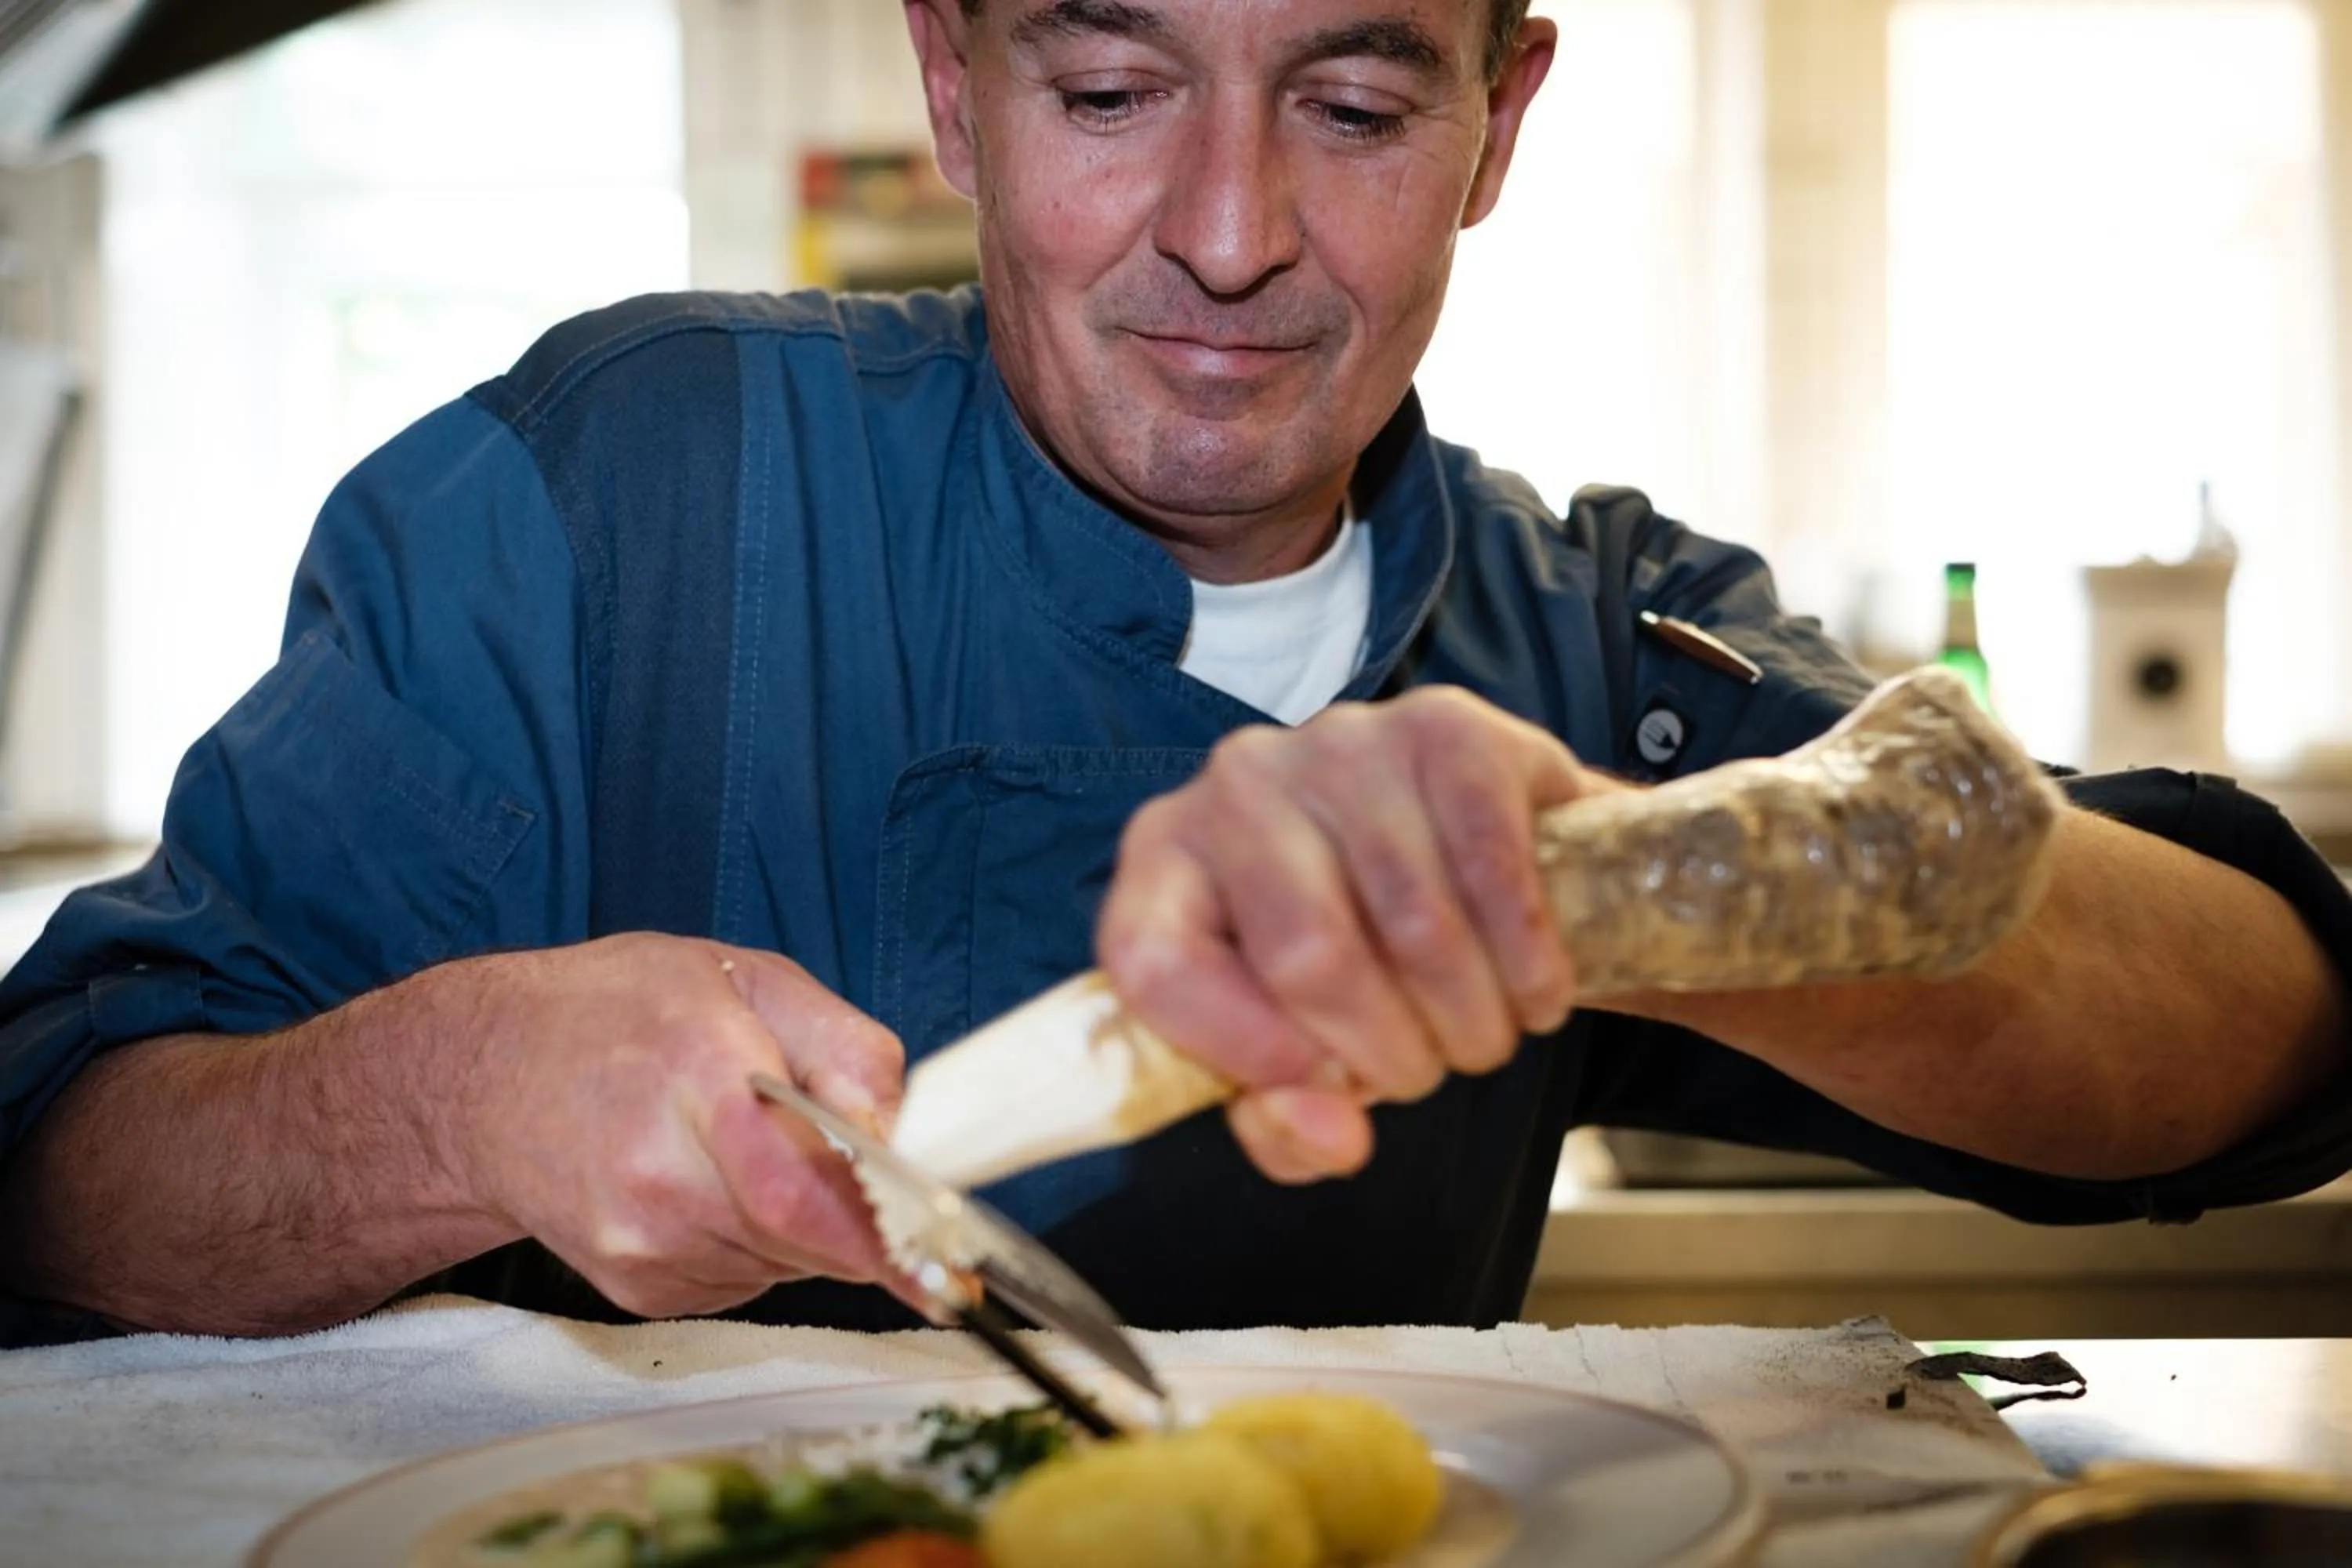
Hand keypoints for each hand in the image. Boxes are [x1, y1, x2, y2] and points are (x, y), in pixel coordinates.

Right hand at [441, 933, 906, 1317]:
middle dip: (858, 1207)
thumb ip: (845, 1047)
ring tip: (750, 1147)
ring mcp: (640, 1243)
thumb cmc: (619, 1012)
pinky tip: (715, 1184)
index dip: (880, 1231)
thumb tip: (904, 1133)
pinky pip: (749, 1281)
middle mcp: (659, 1174)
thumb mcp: (746, 979)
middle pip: (809, 1233)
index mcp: (695, 1072)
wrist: (479, 1080)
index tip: (945, 1268)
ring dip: (809, 1221)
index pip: (798, 1186)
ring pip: (789, 1262)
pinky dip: (764, 1242)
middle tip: (858, 1162)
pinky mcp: (636, 1289)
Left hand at [1097, 689, 1612, 1182]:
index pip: (1155, 961)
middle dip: (1389, 1054)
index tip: (1328, 1092)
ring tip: (1483, 1037)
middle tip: (1427, 1074)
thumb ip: (1284, 1120)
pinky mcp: (1447, 727)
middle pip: (1304, 954)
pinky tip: (1537, 990)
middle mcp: (1238, 784)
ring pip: (1413, 923)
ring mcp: (1343, 743)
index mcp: (1165, 862)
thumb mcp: (1305, 1053)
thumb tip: (1328, 1135)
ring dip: (1469, 1020)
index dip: (1241, 1051)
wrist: (1488, 854)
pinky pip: (1492, 865)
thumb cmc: (1367, 963)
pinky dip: (1527, 958)